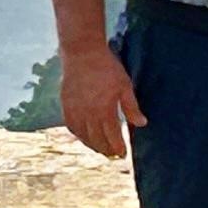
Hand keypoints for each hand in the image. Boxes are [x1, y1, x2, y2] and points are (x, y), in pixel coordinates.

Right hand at [59, 41, 147, 159]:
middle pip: (97, 140)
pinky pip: (71, 126)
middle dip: (106, 149)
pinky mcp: (66, 105)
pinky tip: (84, 137)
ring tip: (100, 149)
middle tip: (113, 155)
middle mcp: (88, 114)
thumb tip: (142, 124)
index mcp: (104, 110)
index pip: (112, 136)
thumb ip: (131, 107)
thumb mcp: (124, 85)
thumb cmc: (106, 67)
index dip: (118, 147)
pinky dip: (78, 135)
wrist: (82, 53)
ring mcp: (75, 110)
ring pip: (83, 136)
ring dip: (92, 145)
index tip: (123, 153)